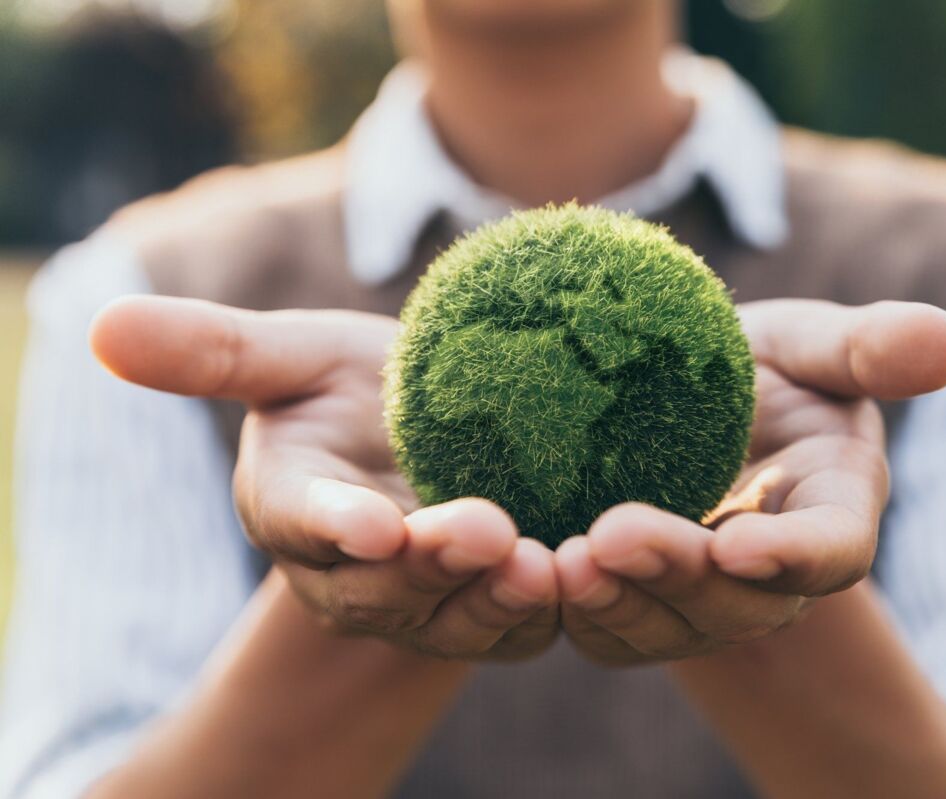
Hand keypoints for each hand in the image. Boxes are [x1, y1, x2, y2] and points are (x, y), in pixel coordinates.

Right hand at [90, 297, 558, 659]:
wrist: (437, 429)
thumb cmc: (352, 389)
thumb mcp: (295, 357)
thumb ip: (218, 352)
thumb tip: (101, 324)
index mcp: (292, 504)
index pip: (301, 520)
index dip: (332, 523)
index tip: (371, 523)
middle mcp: (349, 570)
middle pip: (383, 585)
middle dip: (430, 563)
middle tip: (484, 528)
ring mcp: (420, 602)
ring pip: (452, 618)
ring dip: (494, 598)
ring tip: (540, 564)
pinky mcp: (486, 612)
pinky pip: (511, 628)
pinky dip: (544, 611)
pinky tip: (582, 578)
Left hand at [554, 300, 945, 665]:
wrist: (672, 403)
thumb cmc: (752, 367)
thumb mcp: (805, 345)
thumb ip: (866, 348)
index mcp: (830, 509)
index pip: (832, 550)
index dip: (796, 555)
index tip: (742, 544)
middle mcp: (771, 573)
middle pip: (740, 601)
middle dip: (682, 576)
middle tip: (614, 535)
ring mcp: (704, 600)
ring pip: (669, 626)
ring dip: (621, 603)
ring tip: (566, 562)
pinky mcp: (638, 608)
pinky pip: (611, 627)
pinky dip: (576, 609)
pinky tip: (532, 574)